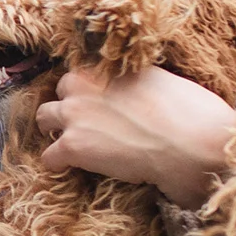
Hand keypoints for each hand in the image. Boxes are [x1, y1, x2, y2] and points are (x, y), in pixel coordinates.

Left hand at [38, 65, 235, 208]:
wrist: (190, 141)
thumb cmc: (191, 113)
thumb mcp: (163, 81)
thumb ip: (140, 81)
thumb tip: (143, 90)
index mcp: (110, 67)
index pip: (85, 71)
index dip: (89, 89)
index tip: (96, 102)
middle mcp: (86, 84)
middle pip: (61, 89)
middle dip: (69, 105)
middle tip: (81, 122)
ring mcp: (74, 113)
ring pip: (44, 118)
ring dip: (54, 130)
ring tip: (68, 143)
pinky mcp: (71, 144)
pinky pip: (48, 156)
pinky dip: (57, 163)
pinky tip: (69, 168)